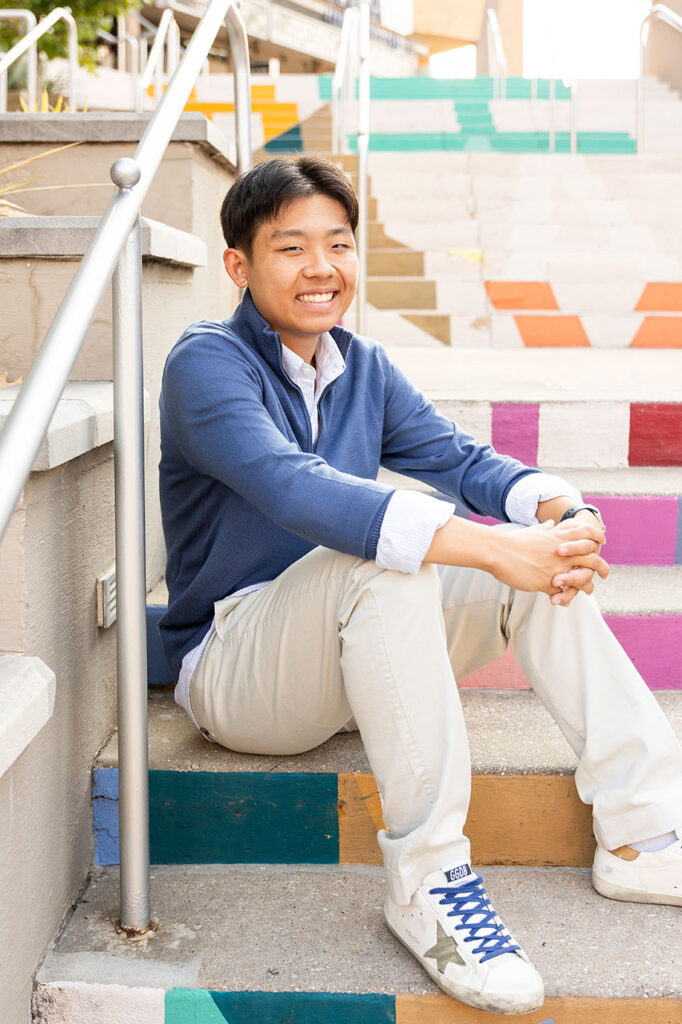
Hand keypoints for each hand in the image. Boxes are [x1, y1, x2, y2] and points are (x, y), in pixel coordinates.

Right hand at [489, 518, 608, 604]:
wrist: (498, 551)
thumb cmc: (512, 541)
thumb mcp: (531, 531)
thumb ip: (544, 528)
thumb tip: (550, 523)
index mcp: (558, 538)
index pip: (585, 533)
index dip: (596, 536)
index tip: (601, 540)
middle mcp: (562, 553)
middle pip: (591, 558)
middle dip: (601, 566)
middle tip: (605, 573)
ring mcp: (556, 569)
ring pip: (582, 579)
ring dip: (587, 586)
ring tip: (588, 591)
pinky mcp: (546, 583)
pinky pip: (562, 593)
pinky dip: (565, 598)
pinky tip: (564, 601)